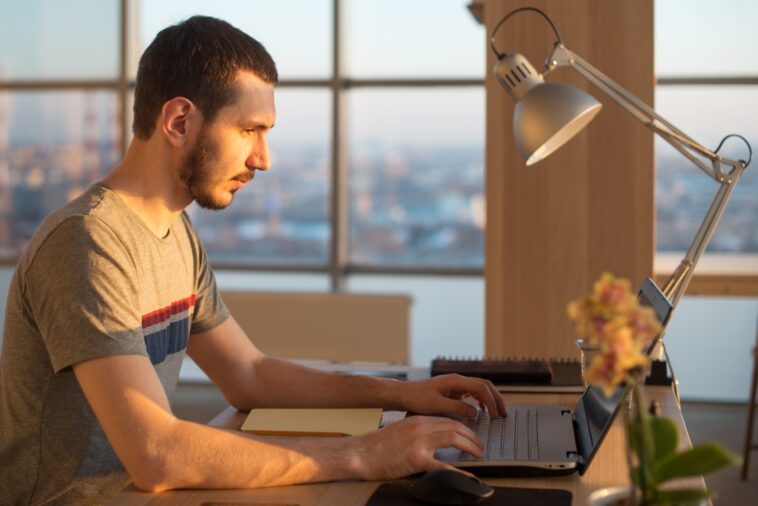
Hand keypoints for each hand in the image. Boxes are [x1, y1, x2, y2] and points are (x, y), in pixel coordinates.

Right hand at [351, 415, 483, 479]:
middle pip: (455, 427)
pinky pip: (444, 466)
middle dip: (471, 436)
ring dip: (470, 447)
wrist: (360, 453)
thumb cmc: (377, 446)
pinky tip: (469, 476)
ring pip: (454, 439)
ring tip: (478, 454)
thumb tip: (436, 439)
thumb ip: (418, 431)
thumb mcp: (401, 430)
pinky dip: (460, 472)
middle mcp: (420, 427)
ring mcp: (419, 442)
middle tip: (480, 447)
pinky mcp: (416, 459)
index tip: (471, 436)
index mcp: (417, 420)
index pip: (447, 420)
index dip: (463, 428)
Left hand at [396, 374, 506, 417]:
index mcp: (455, 381)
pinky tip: (482, 411)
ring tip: (497, 413)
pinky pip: (472, 392)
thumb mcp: (437, 406)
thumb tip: (476, 412)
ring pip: (480, 388)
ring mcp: (456, 384)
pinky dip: (481, 400)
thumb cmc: (417, 398)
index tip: (496, 415)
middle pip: (484, 385)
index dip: (491, 401)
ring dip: (490, 399)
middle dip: (496, 398)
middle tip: (503, 414)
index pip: (481, 387)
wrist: (404, 394)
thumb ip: (457, 408)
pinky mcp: (453, 390)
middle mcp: (458, 380)